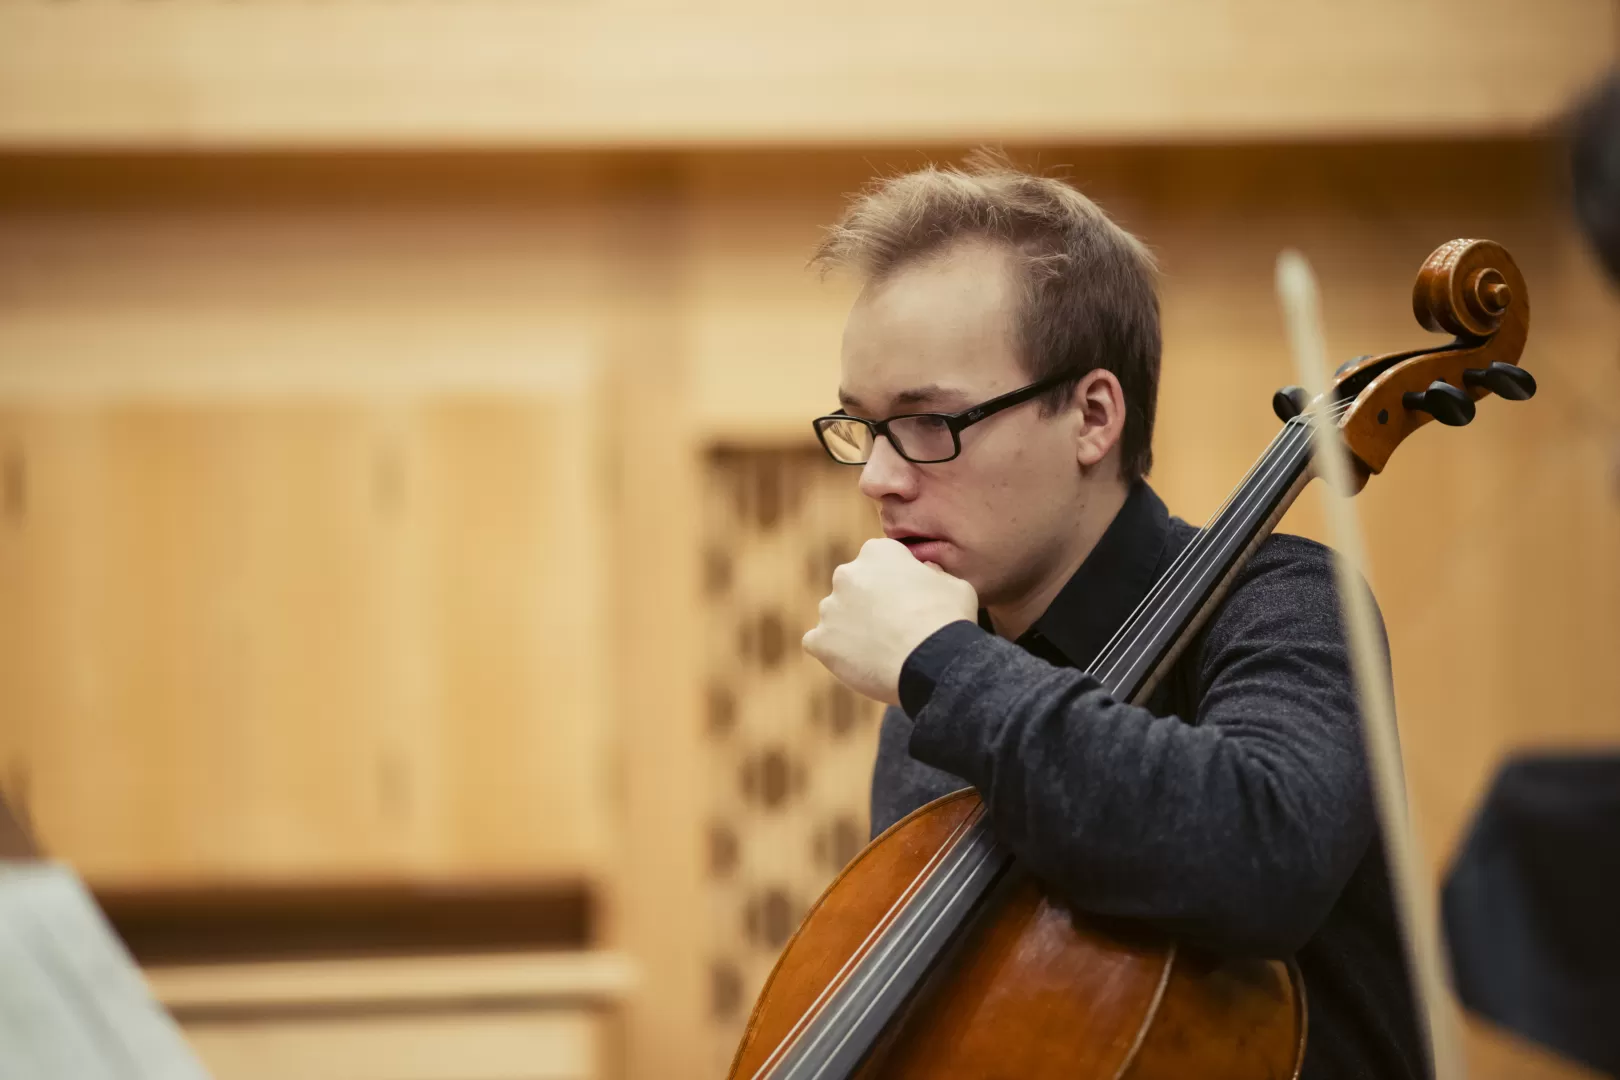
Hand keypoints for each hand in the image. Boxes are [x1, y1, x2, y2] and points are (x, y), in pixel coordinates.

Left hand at [802, 538, 978, 704]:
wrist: (932, 661)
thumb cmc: (948, 619)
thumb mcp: (955, 583)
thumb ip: (933, 573)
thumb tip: (925, 572)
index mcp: (877, 552)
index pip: (879, 561)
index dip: (894, 582)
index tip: (908, 601)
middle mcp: (847, 574)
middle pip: (853, 587)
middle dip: (868, 604)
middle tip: (893, 627)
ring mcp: (829, 608)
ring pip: (837, 616)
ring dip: (851, 629)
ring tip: (880, 651)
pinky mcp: (820, 641)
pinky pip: (820, 643)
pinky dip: (835, 653)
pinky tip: (859, 663)